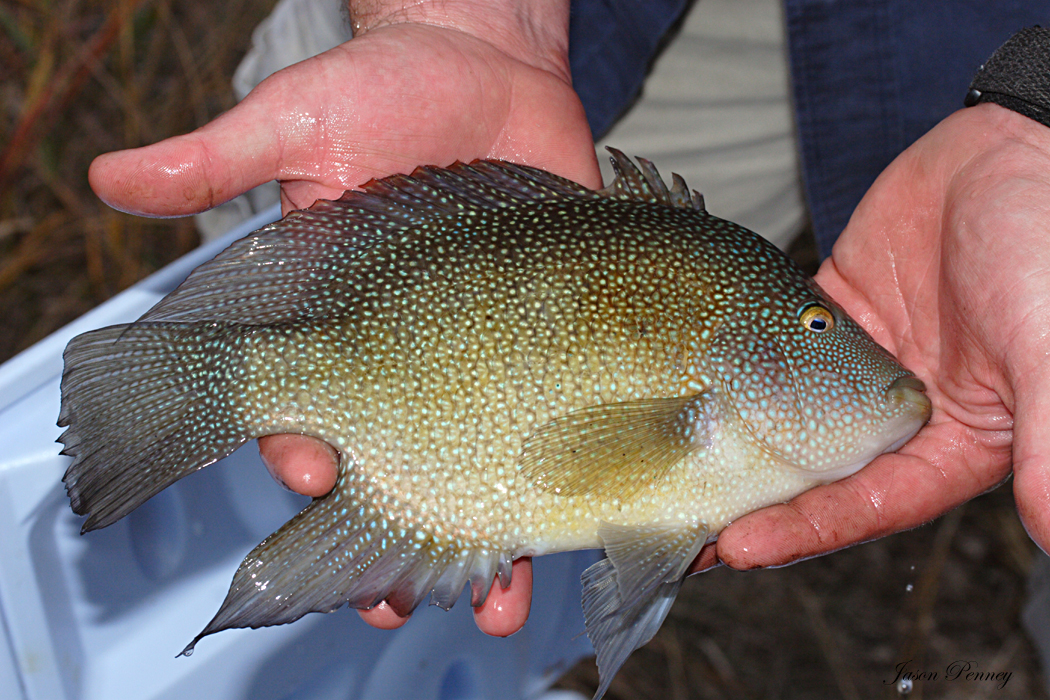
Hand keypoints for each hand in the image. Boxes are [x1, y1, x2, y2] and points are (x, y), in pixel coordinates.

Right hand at [88, 0, 598, 635]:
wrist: (491, 65)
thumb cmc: (388, 87)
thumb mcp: (302, 118)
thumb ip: (222, 158)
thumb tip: (111, 180)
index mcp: (338, 314)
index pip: (308, 406)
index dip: (308, 456)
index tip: (319, 491)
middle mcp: (412, 347)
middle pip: (400, 463)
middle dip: (398, 533)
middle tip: (397, 601)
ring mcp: (487, 350)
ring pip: (484, 463)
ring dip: (489, 537)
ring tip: (498, 600)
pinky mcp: (556, 336)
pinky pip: (561, 417)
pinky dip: (571, 477)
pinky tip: (581, 527)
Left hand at [698, 103, 1049, 571]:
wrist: (1015, 148)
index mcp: (956, 441)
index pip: (871, 504)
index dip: (806, 531)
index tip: (738, 549)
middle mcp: (898, 414)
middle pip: (815, 471)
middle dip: (751, 502)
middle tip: (679, 526)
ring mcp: (856, 363)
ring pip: (783, 413)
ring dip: (730, 441)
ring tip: (664, 466)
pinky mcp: (828, 312)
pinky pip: (772, 345)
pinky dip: (733, 364)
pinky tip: (680, 383)